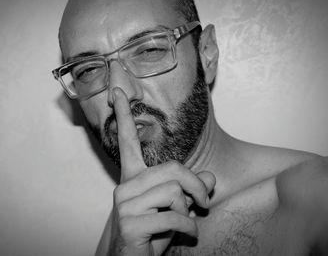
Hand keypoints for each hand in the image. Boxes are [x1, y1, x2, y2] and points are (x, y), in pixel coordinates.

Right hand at [108, 87, 214, 255]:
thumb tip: (209, 177)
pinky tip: (186, 234)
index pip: (126, 141)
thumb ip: (190, 189)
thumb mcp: (175, 208)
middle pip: (172, 168)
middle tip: (204, 202)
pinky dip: (188, 227)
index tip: (117, 93)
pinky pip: (174, 216)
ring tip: (184, 221)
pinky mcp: (130, 223)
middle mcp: (125, 186)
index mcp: (132, 178)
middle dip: (196, 185)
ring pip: (174, 192)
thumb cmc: (153, 233)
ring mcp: (124, 204)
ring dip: (188, 210)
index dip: (123, 116)